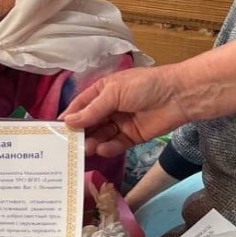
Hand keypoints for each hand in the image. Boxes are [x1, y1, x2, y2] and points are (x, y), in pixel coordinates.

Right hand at [62, 66, 188, 156]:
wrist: (179, 96)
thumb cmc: (144, 87)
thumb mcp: (113, 93)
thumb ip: (92, 110)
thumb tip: (68, 121)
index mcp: (103, 91)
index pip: (80, 105)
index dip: (69, 116)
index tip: (56, 130)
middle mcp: (110, 107)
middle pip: (89, 123)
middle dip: (80, 133)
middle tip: (69, 145)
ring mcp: (121, 123)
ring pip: (101, 135)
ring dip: (93, 142)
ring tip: (86, 149)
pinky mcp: (133, 136)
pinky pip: (116, 144)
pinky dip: (109, 148)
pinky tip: (103, 149)